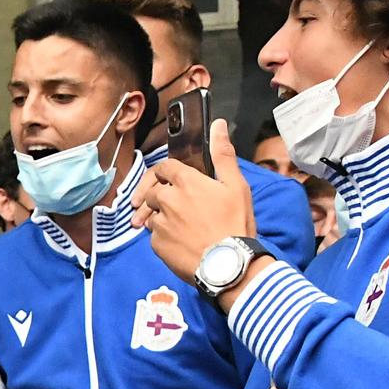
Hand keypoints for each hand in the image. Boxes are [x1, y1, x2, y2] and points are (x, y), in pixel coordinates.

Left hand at [132, 118, 258, 280]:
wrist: (228, 264)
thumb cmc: (235, 224)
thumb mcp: (236, 186)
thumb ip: (223, 155)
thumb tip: (218, 124)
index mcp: (186, 182)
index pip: (165, 167)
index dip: (166, 171)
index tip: (168, 178)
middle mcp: (168, 199)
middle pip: (153, 191)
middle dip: (158, 195)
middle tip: (171, 206)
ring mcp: (160, 223)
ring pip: (151, 214)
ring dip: (158, 216)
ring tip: (176, 226)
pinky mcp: (157, 244)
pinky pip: (154, 236)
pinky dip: (162, 236)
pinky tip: (178, 242)